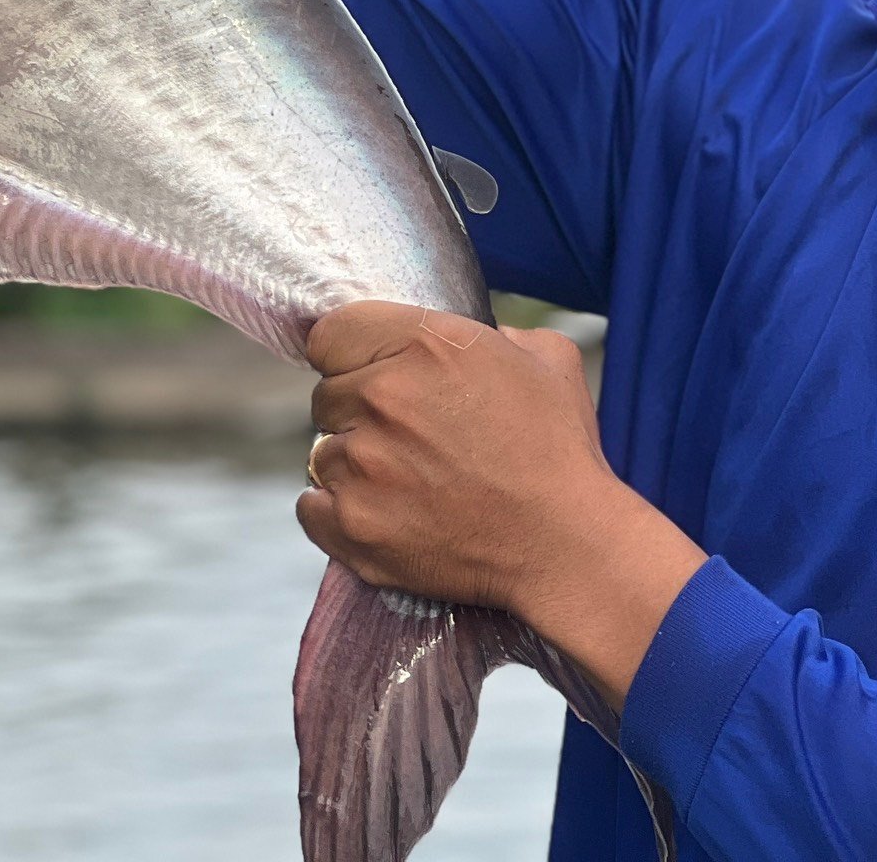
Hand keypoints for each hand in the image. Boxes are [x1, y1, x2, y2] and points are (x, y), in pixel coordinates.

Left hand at [298, 302, 706, 709]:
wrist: (565, 545)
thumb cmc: (558, 450)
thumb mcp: (547, 359)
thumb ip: (496, 331)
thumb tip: (470, 336)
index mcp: (424, 345)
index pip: (330, 334)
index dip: (350, 354)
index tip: (369, 373)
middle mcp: (383, 397)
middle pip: (326, 395)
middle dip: (358, 412)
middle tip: (406, 437)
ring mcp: (362, 465)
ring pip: (322, 452)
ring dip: (353, 465)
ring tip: (406, 483)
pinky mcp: (353, 526)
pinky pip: (310, 507)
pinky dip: (335, 513)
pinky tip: (379, 513)